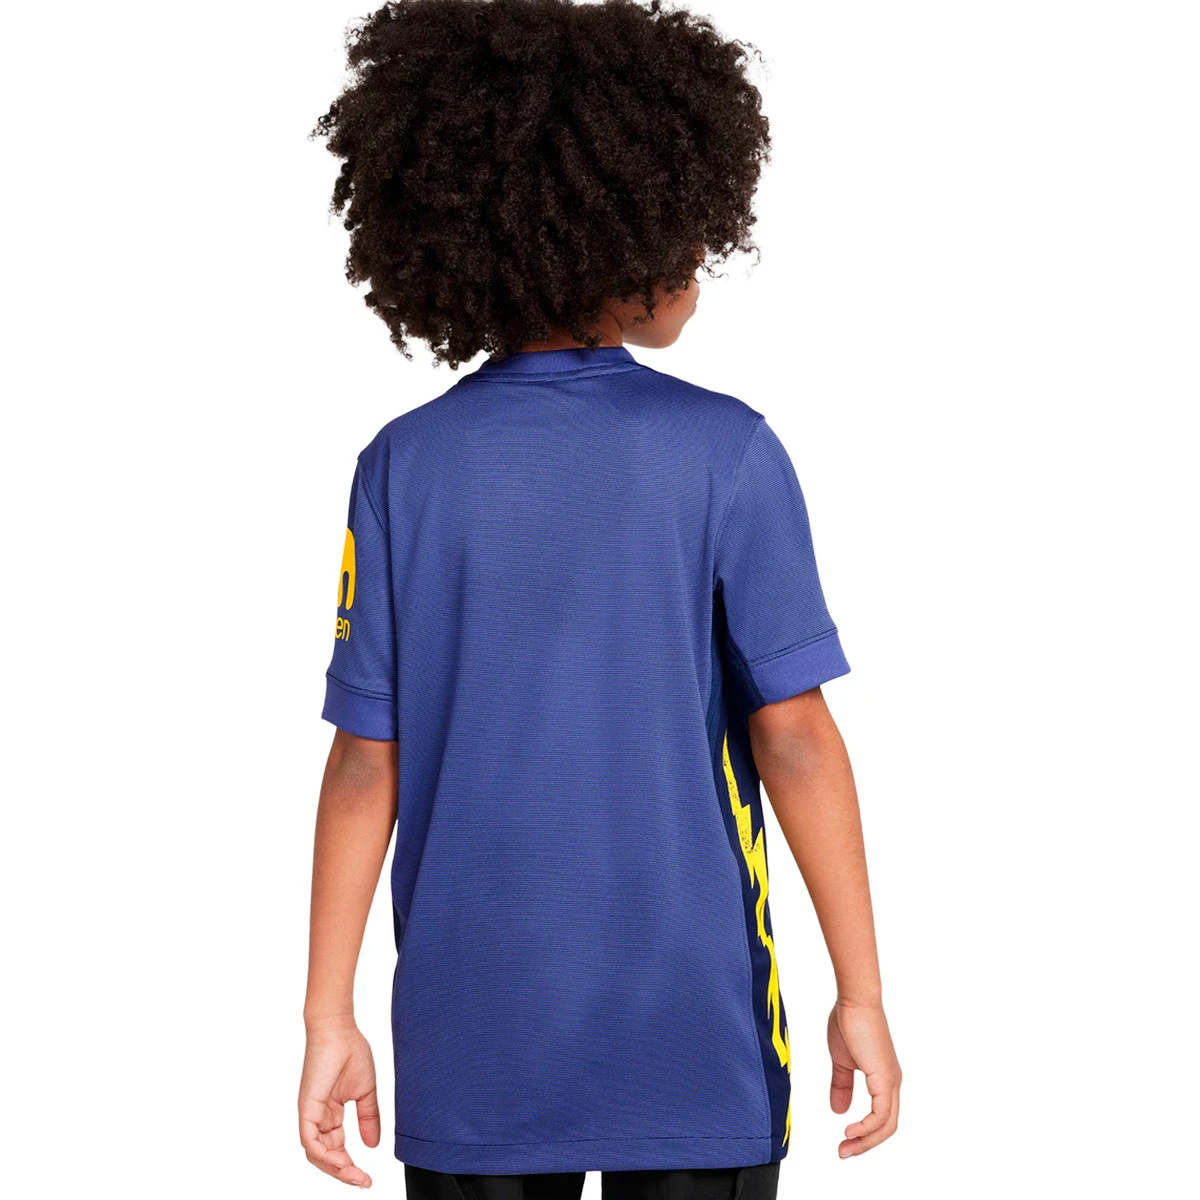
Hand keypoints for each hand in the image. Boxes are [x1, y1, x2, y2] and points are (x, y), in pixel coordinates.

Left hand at [299, 1020, 380, 1186]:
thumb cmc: (351, 1052)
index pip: (337, 1149)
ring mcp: (311, 1114)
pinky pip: (310, 1140)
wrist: (340, 1030)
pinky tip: (341, 1161)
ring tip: (354, 1175)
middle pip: (326, 1157)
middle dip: (344, 1173)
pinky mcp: (306, 1108)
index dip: (351, 1166)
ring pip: (317, 1154)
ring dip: (335, 1168)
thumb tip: (373, 1146)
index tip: (368, 1177)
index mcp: (330, 1113)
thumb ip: (368, 1118)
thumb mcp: (366, 1092)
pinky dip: (324, 1155)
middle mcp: (318, 1117)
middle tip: (363, 1181)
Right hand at [827, 1000, 900, 1157]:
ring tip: (845, 1147)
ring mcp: (891, 1081)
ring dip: (865, 1141)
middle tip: (843, 1153)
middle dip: (865, 1144)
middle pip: (887, 1126)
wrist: (855, 1001)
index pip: (881, 1117)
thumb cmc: (849, 1023)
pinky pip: (881, 1114)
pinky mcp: (885, 1078)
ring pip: (886, 1125)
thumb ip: (841, 1085)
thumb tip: (838, 1110)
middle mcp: (892, 1083)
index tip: (843, 1140)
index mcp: (884, 1079)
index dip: (864, 1133)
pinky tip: (849, 1129)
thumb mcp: (841, 1061)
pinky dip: (867, 1127)